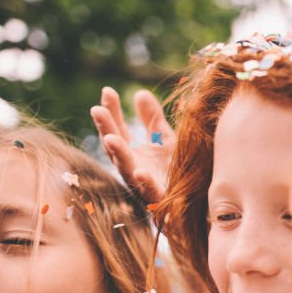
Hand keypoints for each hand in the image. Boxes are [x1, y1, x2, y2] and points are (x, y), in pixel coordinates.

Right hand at [90, 86, 174, 204]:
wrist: (194, 201)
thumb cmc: (175, 169)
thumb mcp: (165, 139)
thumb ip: (152, 120)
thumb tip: (140, 93)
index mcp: (132, 154)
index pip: (116, 129)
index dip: (111, 112)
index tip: (107, 91)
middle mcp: (132, 168)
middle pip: (114, 148)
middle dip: (105, 129)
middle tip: (97, 110)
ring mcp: (143, 185)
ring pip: (126, 170)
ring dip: (118, 154)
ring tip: (111, 139)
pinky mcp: (159, 200)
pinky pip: (150, 193)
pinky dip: (144, 183)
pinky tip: (140, 172)